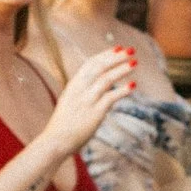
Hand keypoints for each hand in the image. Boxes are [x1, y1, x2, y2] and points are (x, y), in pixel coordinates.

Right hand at [41, 43, 138, 165]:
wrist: (55, 141)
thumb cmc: (63, 125)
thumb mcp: (70, 103)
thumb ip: (82, 94)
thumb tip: (97, 89)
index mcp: (73, 85)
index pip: (90, 64)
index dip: (104, 55)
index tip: (117, 49)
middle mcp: (79, 89)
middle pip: (99, 67)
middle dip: (115, 57)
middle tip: (130, 50)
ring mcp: (87, 100)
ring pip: (106, 79)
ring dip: (121, 69)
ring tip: (135, 63)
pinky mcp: (95, 113)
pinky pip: (111, 97)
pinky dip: (123, 90)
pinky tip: (133, 85)